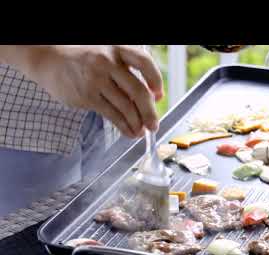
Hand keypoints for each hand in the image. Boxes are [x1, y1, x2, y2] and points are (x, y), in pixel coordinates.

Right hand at [22, 45, 163, 137]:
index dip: (156, 80)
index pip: (144, 63)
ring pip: (125, 106)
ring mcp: (96, 79)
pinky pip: (112, 114)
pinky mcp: (86, 95)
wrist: (49, 58)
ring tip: (141, 131)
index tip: (159, 95)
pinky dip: (124, 126)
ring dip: (137, 123)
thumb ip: (126, 72)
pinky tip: (129, 132)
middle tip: (154, 125)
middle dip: (150, 112)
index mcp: (118, 48)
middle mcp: (108, 62)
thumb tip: (148, 100)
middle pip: (138, 91)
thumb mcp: (108, 55)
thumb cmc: (85, 59)